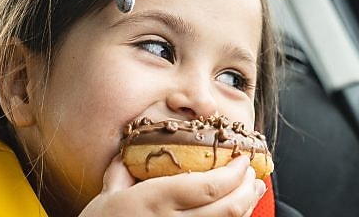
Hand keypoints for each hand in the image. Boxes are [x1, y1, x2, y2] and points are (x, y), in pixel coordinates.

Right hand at [79, 154, 265, 215]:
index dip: (234, 173)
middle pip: (227, 207)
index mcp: (154, 200)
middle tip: (252, 175)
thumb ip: (123, 170)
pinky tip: (236, 214)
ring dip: (247, 206)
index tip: (241, 159)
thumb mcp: (106, 196)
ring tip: (252, 191)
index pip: (209, 186)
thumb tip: (131, 148)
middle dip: (247, 188)